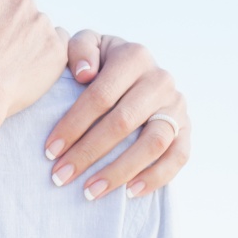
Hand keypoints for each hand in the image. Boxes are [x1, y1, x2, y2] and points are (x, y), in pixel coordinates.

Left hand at [45, 32, 189, 199]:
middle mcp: (160, 79)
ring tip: (89, 191)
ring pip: (153, 143)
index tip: (49, 150)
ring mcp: (177, 105)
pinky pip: (179, 157)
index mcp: (134, 56)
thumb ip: (81, 49)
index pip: (100, 95)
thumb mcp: (86, 44)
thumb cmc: (97, 59)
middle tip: (60, 176)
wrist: (131, 66)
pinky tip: (129, 193)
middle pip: (123, 122)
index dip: (73, 125)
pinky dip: (156, 177)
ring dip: (119, 171)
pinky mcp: (187, 128)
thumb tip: (84, 74)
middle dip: (88, 153)